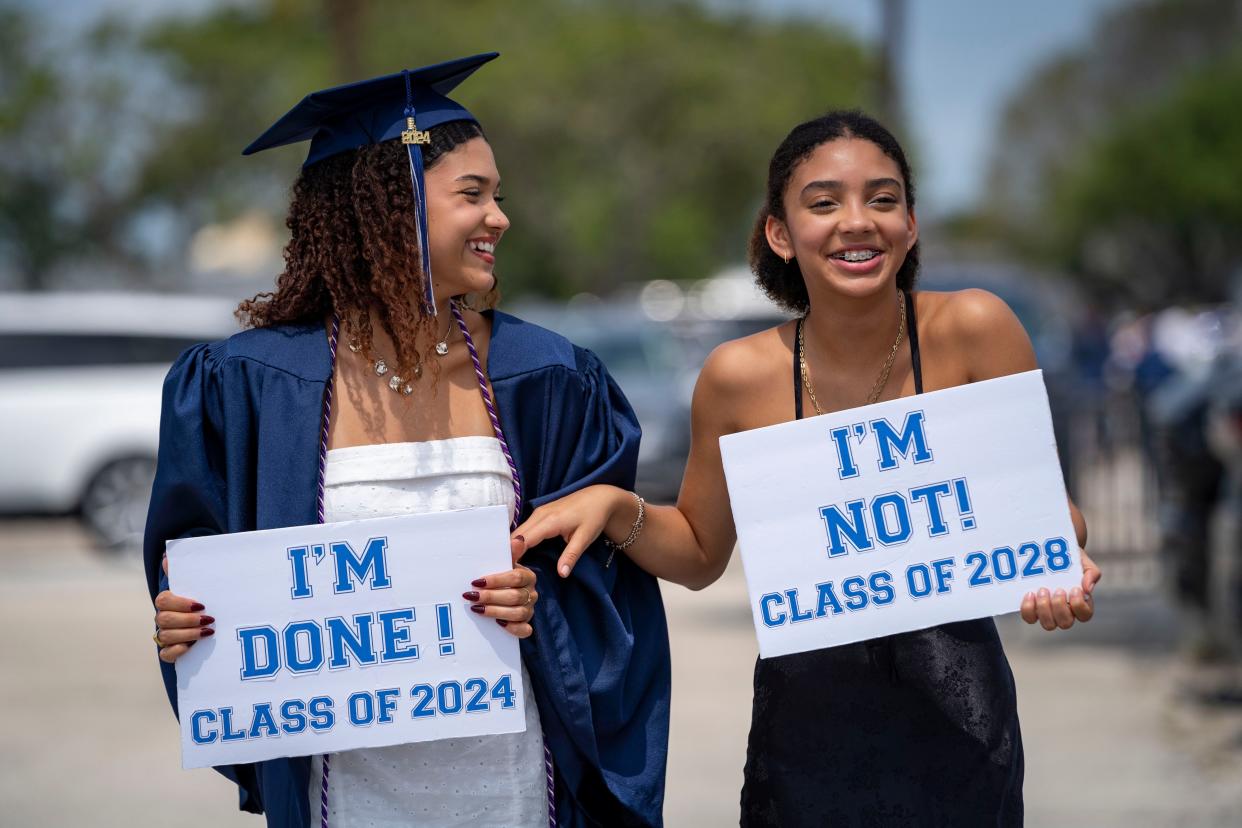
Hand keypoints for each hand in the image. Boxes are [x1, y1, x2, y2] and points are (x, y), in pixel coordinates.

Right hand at [153, 554, 213, 662]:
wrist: (213, 620)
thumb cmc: (204, 599)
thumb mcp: (199, 585)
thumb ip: (184, 571)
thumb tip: (167, 557)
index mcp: (168, 601)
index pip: (163, 600)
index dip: (180, 603)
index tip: (201, 605)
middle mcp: (164, 618)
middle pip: (163, 619)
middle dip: (187, 620)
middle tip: (209, 619)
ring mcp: (165, 635)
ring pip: (165, 636)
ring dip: (187, 634)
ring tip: (207, 631)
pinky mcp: (170, 651)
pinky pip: (165, 654)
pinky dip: (177, 651)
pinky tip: (191, 647)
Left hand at [463, 535, 536, 637]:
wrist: (503, 593)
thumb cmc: (501, 577)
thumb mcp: (503, 564)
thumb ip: (510, 553)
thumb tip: (518, 540)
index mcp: (528, 576)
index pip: (516, 578)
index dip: (496, 580)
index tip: (477, 581)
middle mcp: (531, 593)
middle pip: (515, 596)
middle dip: (491, 597)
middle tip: (472, 596)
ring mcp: (529, 609)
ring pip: (518, 613)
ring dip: (496, 612)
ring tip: (478, 609)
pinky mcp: (526, 624)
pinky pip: (525, 630)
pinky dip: (513, 628)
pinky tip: (498, 624)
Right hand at [513, 484, 627, 577]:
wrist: (600, 497)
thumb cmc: (594, 516)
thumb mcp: (585, 537)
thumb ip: (571, 556)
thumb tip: (561, 574)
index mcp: (549, 521)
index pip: (522, 540)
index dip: (512, 555)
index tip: (504, 571)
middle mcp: (539, 514)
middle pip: (515, 536)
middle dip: (507, 553)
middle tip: (501, 573)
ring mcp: (538, 512)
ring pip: (518, 532)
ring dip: (511, 547)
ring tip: (506, 566)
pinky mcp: (540, 514)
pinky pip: (524, 529)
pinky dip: (518, 542)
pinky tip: (516, 554)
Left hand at [1020, 549, 1100, 630]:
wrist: (1051, 553)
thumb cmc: (1071, 561)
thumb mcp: (1084, 563)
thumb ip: (1091, 574)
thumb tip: (1087, 589)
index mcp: (1080, 604)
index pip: (1085, 615)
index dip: (1080, 606)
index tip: (1075, 589)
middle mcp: (1065, 612)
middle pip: (1065, 623)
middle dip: (1060, 607)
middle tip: (1058, 590)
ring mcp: (1047, 613)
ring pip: (1048, 624)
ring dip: (1044, 609)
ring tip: (1042, 590)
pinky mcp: (1032, 609)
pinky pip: (1029, 618)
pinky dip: (1028, 609)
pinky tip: (1029, 594)